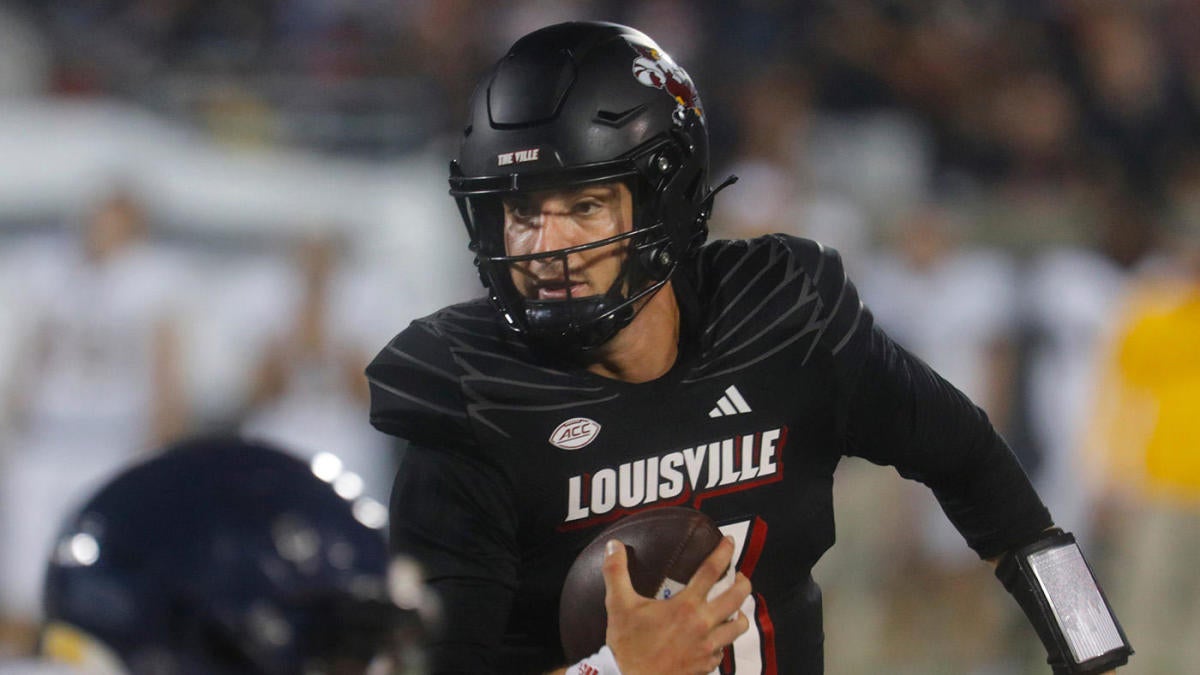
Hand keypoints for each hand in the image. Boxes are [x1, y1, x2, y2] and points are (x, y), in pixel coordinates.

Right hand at [601, 536, 751, 674]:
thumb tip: (613, 545)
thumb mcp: (619, 605)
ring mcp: (708, 648)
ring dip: (739, 614)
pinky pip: (724, 651)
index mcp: (685, 606)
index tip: (729, 542)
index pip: (711, 571)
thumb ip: (616, 572)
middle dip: (743, 583)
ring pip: (738, 627)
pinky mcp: (706, 666)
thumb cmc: (627, 646)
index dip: (724, 553)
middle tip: (739, 576)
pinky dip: (723, 641)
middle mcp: (703, 625)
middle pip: (736, 598)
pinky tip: (714, 639)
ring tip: (734, 609)